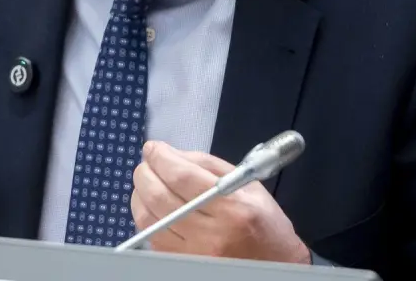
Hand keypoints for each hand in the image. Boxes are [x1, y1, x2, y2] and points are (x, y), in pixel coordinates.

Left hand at [130, 140, 309, 263]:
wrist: (275, 266)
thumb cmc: (264, 223)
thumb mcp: (247, 185)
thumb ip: (209, 165)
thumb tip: (172, 154)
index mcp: (232, 207)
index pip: (183, 177)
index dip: (162, 158)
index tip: (153, 148)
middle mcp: (211, 233)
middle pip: (160, 197)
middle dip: (145, 173)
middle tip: (147, 163)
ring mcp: (194, 253)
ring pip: (149, 219)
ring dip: (140, 195)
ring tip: (146, 182)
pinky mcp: (183, 264)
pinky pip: (152, 238)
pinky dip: (146, 217)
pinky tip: (152, 206)